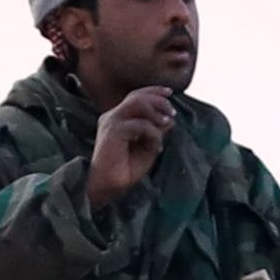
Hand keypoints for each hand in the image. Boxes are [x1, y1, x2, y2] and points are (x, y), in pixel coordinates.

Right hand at [83, 87, 176, 206]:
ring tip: (167, 122)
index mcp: (118, 118)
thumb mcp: (146, 148)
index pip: (135, 97)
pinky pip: (140, 124)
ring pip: (137, 103)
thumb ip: (155, 132)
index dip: (153, 92)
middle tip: (172, 112)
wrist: (107, 187)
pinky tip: (157, 147)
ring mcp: (111, 122)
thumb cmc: (124, 171)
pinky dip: (153, 133)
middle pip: (137, 96)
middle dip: (158, 100)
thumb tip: (170, 119)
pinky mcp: (113, 131)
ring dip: (156, 111)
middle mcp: (112, 116)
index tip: (169, 93)